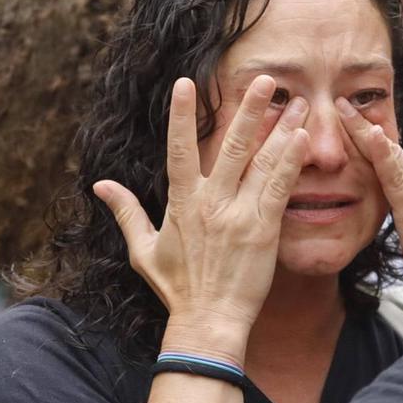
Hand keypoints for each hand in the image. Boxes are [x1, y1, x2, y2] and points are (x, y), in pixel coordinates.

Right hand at [95, 75, 311, 351]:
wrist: (208, 323)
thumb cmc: (177, 290)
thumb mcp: (143, 250)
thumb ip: (125, 212)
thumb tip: (100, 184)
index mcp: (182, 203)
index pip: (179, 149)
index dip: (181, 115)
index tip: (186, 82)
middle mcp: (211, 202)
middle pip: (231, 146)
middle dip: (248, 110)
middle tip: (264, 80)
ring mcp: (239, 215)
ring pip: (261, 162)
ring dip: (281, 129)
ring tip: (298, 103)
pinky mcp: (263, 230)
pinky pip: (279, 189)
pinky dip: (290, 163)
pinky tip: (302, 139)